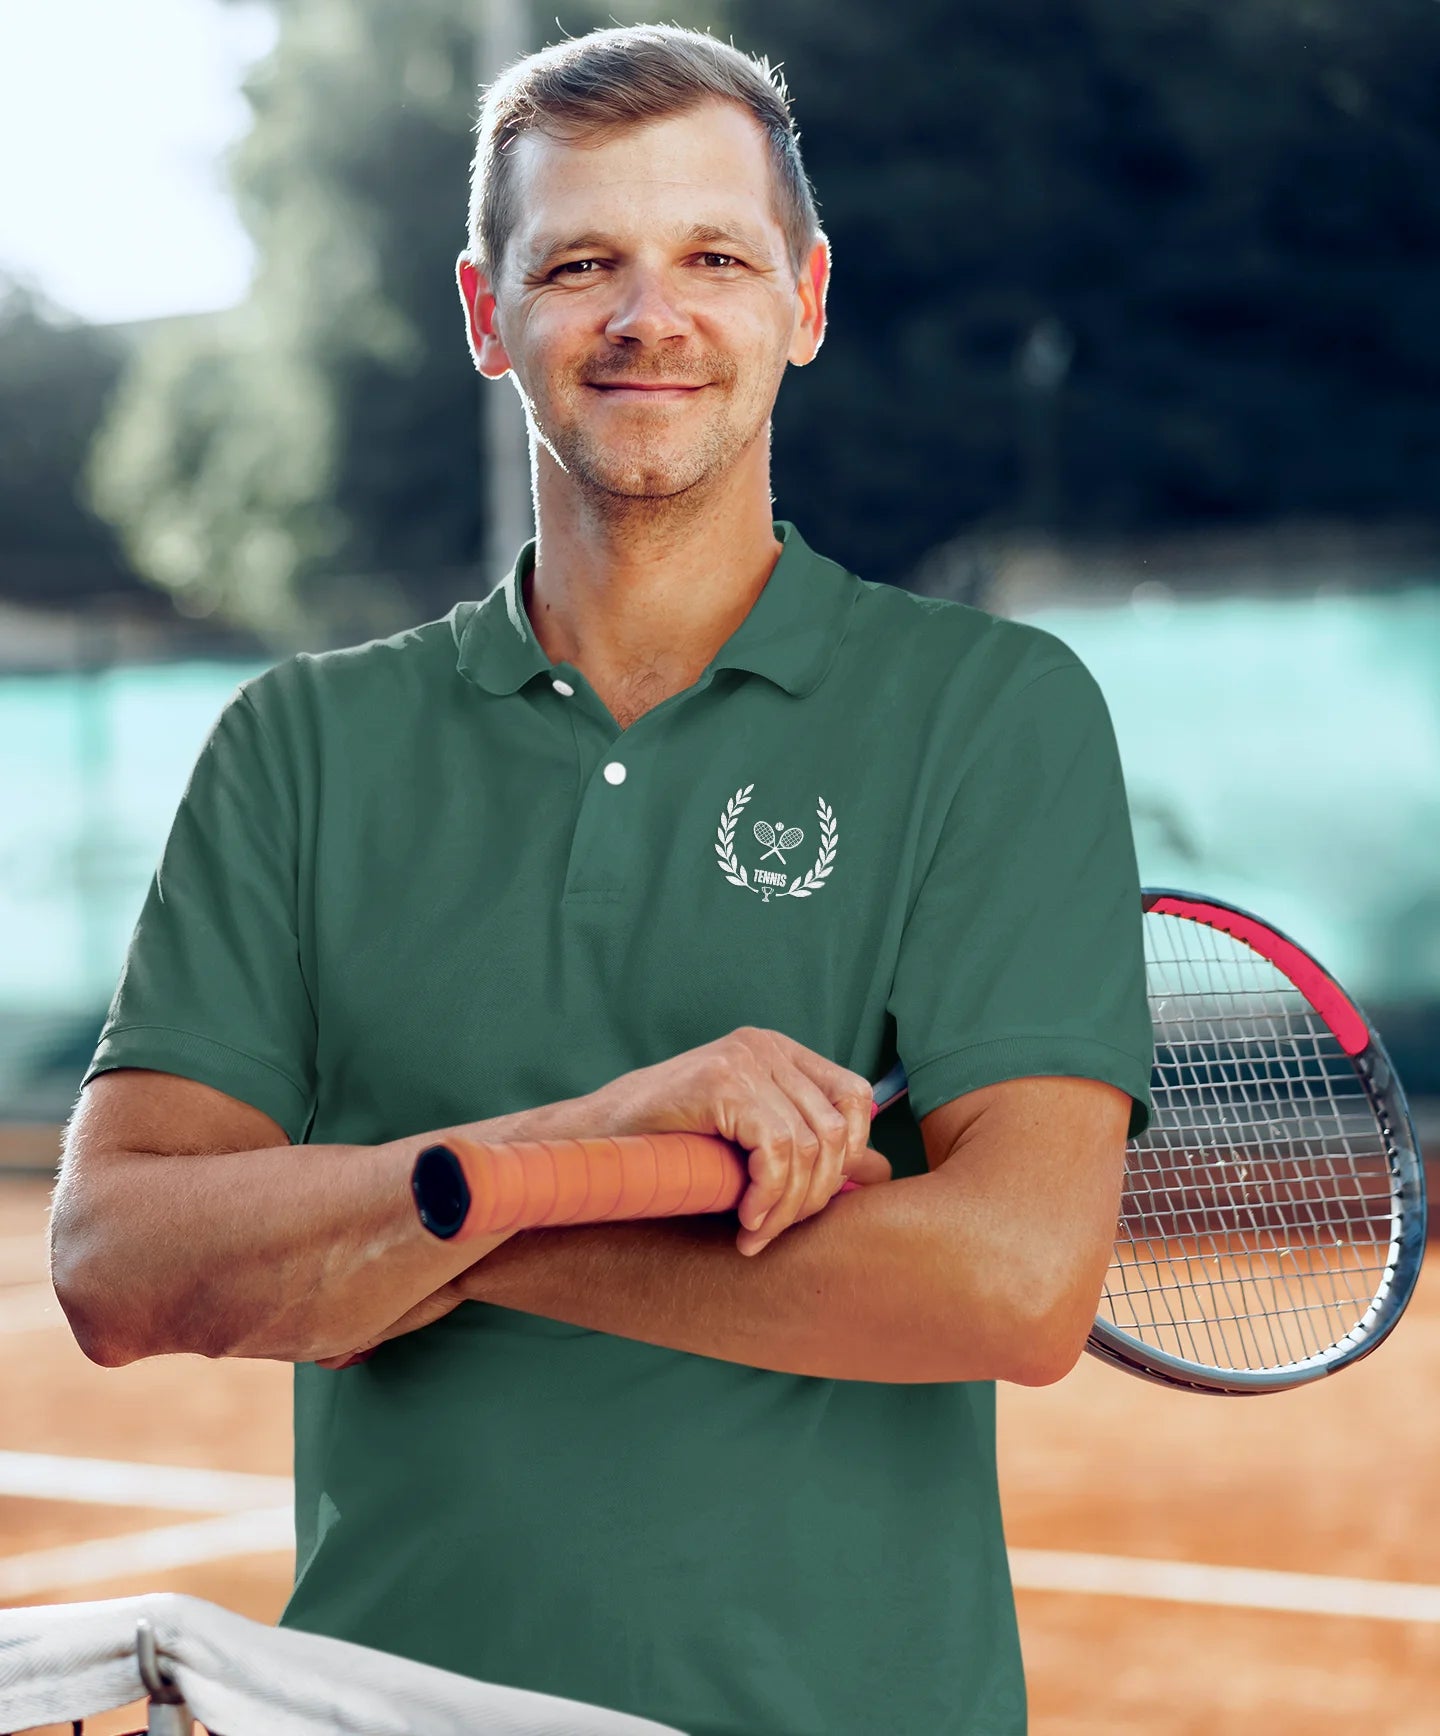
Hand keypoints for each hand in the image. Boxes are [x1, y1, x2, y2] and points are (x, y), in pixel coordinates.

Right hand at [587, 1027, 891, 1255]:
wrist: (590, 1141)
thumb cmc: (665, 1147)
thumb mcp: (747, 1142)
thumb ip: (808, 1148)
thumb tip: (883, 1174)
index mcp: (780, 1051)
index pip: (854, 1099)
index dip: (847, 1158)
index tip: (806, 1204)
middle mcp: (767, 1046)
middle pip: (838, 1128)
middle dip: (817, 1194)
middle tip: (776, 1230)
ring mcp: (745, 1058)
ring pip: (811, 1145)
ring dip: (790, 1205)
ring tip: (757, 1232)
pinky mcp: (723, 1081)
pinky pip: (777, 1150)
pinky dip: (769, 1195)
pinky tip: (745, 1222)